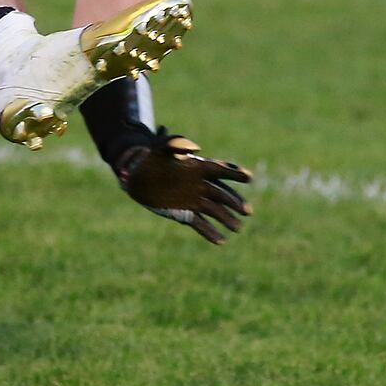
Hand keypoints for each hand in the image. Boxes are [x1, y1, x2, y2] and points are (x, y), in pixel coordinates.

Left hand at [115, 128, 252, 244]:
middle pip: (222, 194)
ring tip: (237, 228)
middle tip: (247, 211)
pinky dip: (210, 232)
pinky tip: (221, 241)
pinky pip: (200, 224)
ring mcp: (193, 200)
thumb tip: (197, 148)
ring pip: (214, 211)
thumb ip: (177, 144)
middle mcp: (199, 185)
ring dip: (226, 219)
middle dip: (235, 202)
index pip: (221, 171)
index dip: (235, 173)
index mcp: (198, 167)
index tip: (249, 177)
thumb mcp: (161, 147)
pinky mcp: (184, 213)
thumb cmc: (150, 157)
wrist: (136, 175)